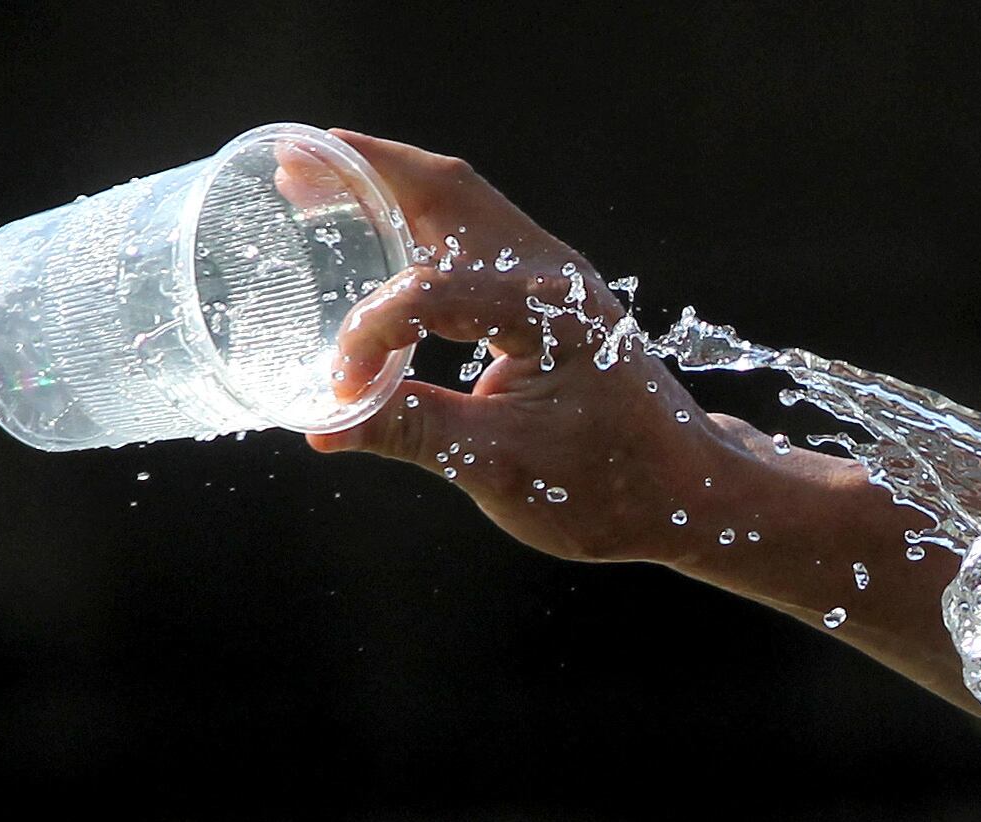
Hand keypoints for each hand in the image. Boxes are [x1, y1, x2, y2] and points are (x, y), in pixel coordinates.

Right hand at [305, 133, 725, 565]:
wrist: (689, 491)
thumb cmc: (610, 485)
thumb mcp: (502, 468)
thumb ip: (412, 433)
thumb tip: (325, 426)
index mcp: (545, 311)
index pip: (428, 294)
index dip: (371, 336)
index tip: (342, 390)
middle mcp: (554, 273)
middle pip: (446, 191)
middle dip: (364, 174)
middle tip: (291, 169)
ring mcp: (556, 277)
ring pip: (462, 203)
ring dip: (390, 187)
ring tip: (319, 182)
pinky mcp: (552, 295)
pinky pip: (476, 233)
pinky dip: (420, 220)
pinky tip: (381, 234)